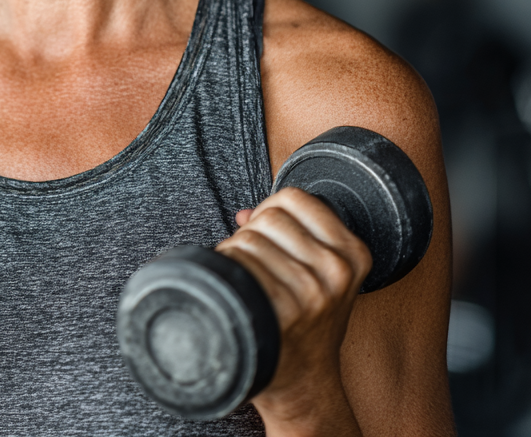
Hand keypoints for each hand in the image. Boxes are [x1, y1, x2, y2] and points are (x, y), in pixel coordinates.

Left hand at [216, 187, 371, 425]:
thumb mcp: (321, 275)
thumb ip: (292, 235)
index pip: (295, 198)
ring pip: (251, 238)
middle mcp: (338, 269)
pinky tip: (237, 289)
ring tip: (244, 277)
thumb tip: (245, 214)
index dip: (270, 209)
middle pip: (269, 216)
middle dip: (251, 233)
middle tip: (252, 260)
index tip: (267, 233)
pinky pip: (242, 265)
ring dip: (235, 252)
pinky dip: (228, 270)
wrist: (306, 384)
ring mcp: (315, 290)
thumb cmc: (307, 323)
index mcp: (353, 252)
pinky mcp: (288, 310)